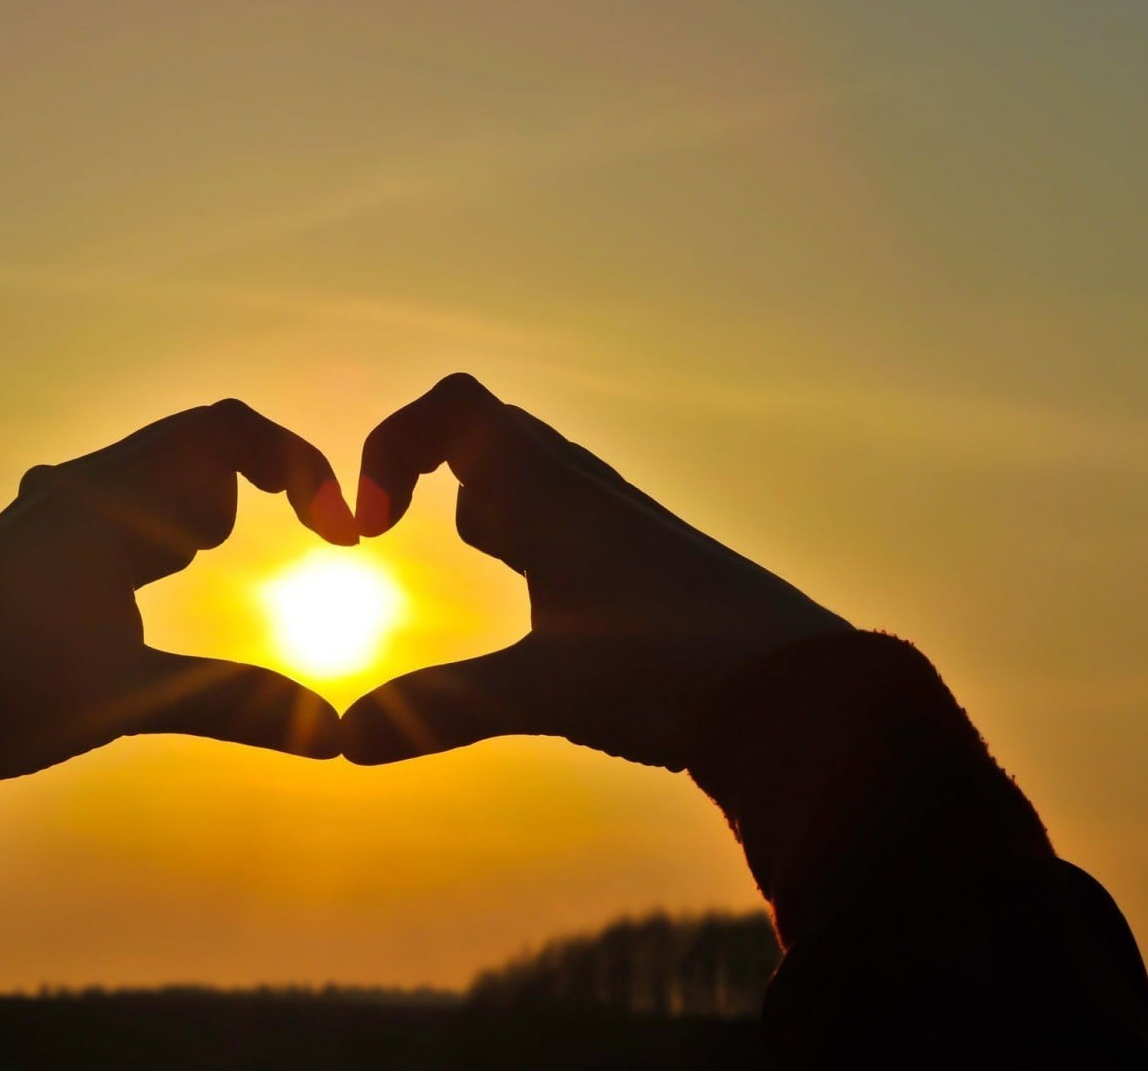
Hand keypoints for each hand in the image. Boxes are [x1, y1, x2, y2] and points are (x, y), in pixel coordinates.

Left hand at [0, 399, 357, 779]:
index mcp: (105, 500)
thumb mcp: (128, 698)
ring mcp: (53, 513)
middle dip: (258, 485)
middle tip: (285, 549)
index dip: (300, 465)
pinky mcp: (37, 544)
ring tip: (200, 565)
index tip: (341, 532)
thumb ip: (237, 706)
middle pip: (196, 443)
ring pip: (156, 473)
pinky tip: (155, 573)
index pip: (225, 429)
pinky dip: (164, 526)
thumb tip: (337, 737)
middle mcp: (79, 489)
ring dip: (203, 506)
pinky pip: (123, 503)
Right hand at [340, 374, 849, 769]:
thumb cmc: (681, 671)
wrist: (805, 691)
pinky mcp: (648, 563)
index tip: (372, 524)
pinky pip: (567, 516)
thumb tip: (342, 741)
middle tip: (398, 535)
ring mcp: (621, 524)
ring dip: (484, 503)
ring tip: (483, 563)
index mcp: (553, 494)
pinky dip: (527, 537)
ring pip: (531, 474)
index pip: (456, 407)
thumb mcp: (548, 692)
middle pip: (488, 431)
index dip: (393, 445)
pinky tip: (540, 605)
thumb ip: (442, 708)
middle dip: (427, 471)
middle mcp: (586, 492)